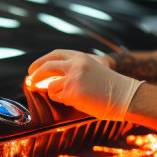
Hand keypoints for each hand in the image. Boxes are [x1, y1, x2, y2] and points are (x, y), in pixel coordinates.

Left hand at [26, 50, 142, 120]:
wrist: (126, 96)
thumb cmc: (111, 88)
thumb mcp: (93, 70)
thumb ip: (74, 70)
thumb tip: (48, 81)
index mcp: (81, 57)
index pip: (55, 55)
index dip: (41, 61)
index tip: (33, 68)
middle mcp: (75, 64)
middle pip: (46, 67)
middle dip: (35, 75)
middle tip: (30, 81)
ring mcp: (73, 77)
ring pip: (51, 86)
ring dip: (55, 93)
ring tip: (72, 97)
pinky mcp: (72, 91)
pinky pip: (58, 97)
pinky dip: (63, 100)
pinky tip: (77, 101)